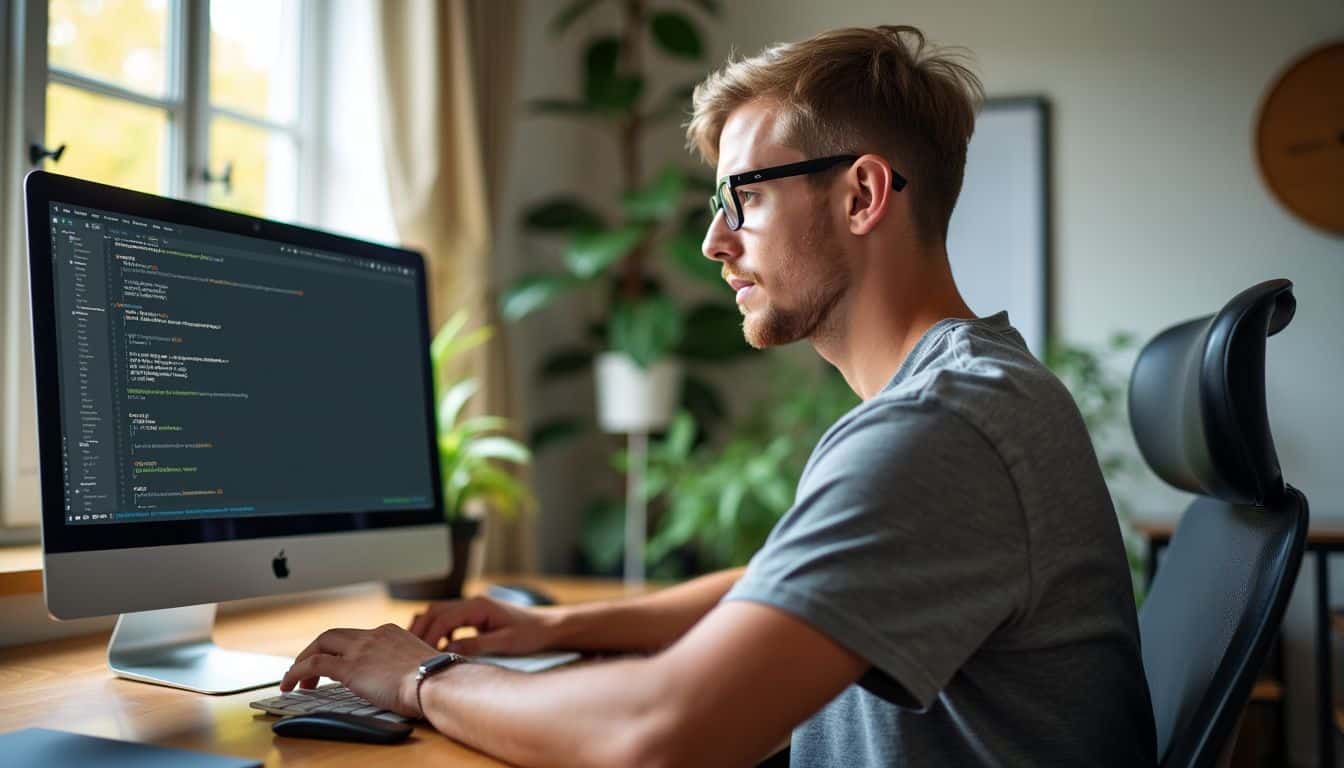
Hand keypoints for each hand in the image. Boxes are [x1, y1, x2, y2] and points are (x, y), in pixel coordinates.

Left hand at [280, 624, 438, 717]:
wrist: (435, 681)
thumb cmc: (436, 679)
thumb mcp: (420, 663)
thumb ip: (406, 664)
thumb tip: (403, 679)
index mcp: (390, 632)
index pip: (357, 636)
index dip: (341, 650)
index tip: (337, 663)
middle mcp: (373, 635)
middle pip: (333, 635)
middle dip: (315, 650)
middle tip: (308, 671)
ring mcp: (360, 649)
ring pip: (319, 645)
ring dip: (302, 662)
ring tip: (295, 681)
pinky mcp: (350, 667)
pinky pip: (313, 664)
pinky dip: (297, 672)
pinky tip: (290, 684)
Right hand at [408, 595, 554, 655]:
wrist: (549, 627)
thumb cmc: (531, 634)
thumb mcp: (505, 643)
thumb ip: (476, 645)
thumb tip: (448, 650)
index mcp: (478, 606)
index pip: (444, 618)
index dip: (429, 636)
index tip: (421, 654)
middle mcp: (472, 603)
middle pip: (434, 611)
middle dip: (420, 630)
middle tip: (409, 651)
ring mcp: (472, 607)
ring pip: (438, 612)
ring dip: (426, 628)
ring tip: (416, 648)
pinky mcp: (475, 615)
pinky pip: (448, 618)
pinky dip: (437, 629)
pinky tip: (437, 646)